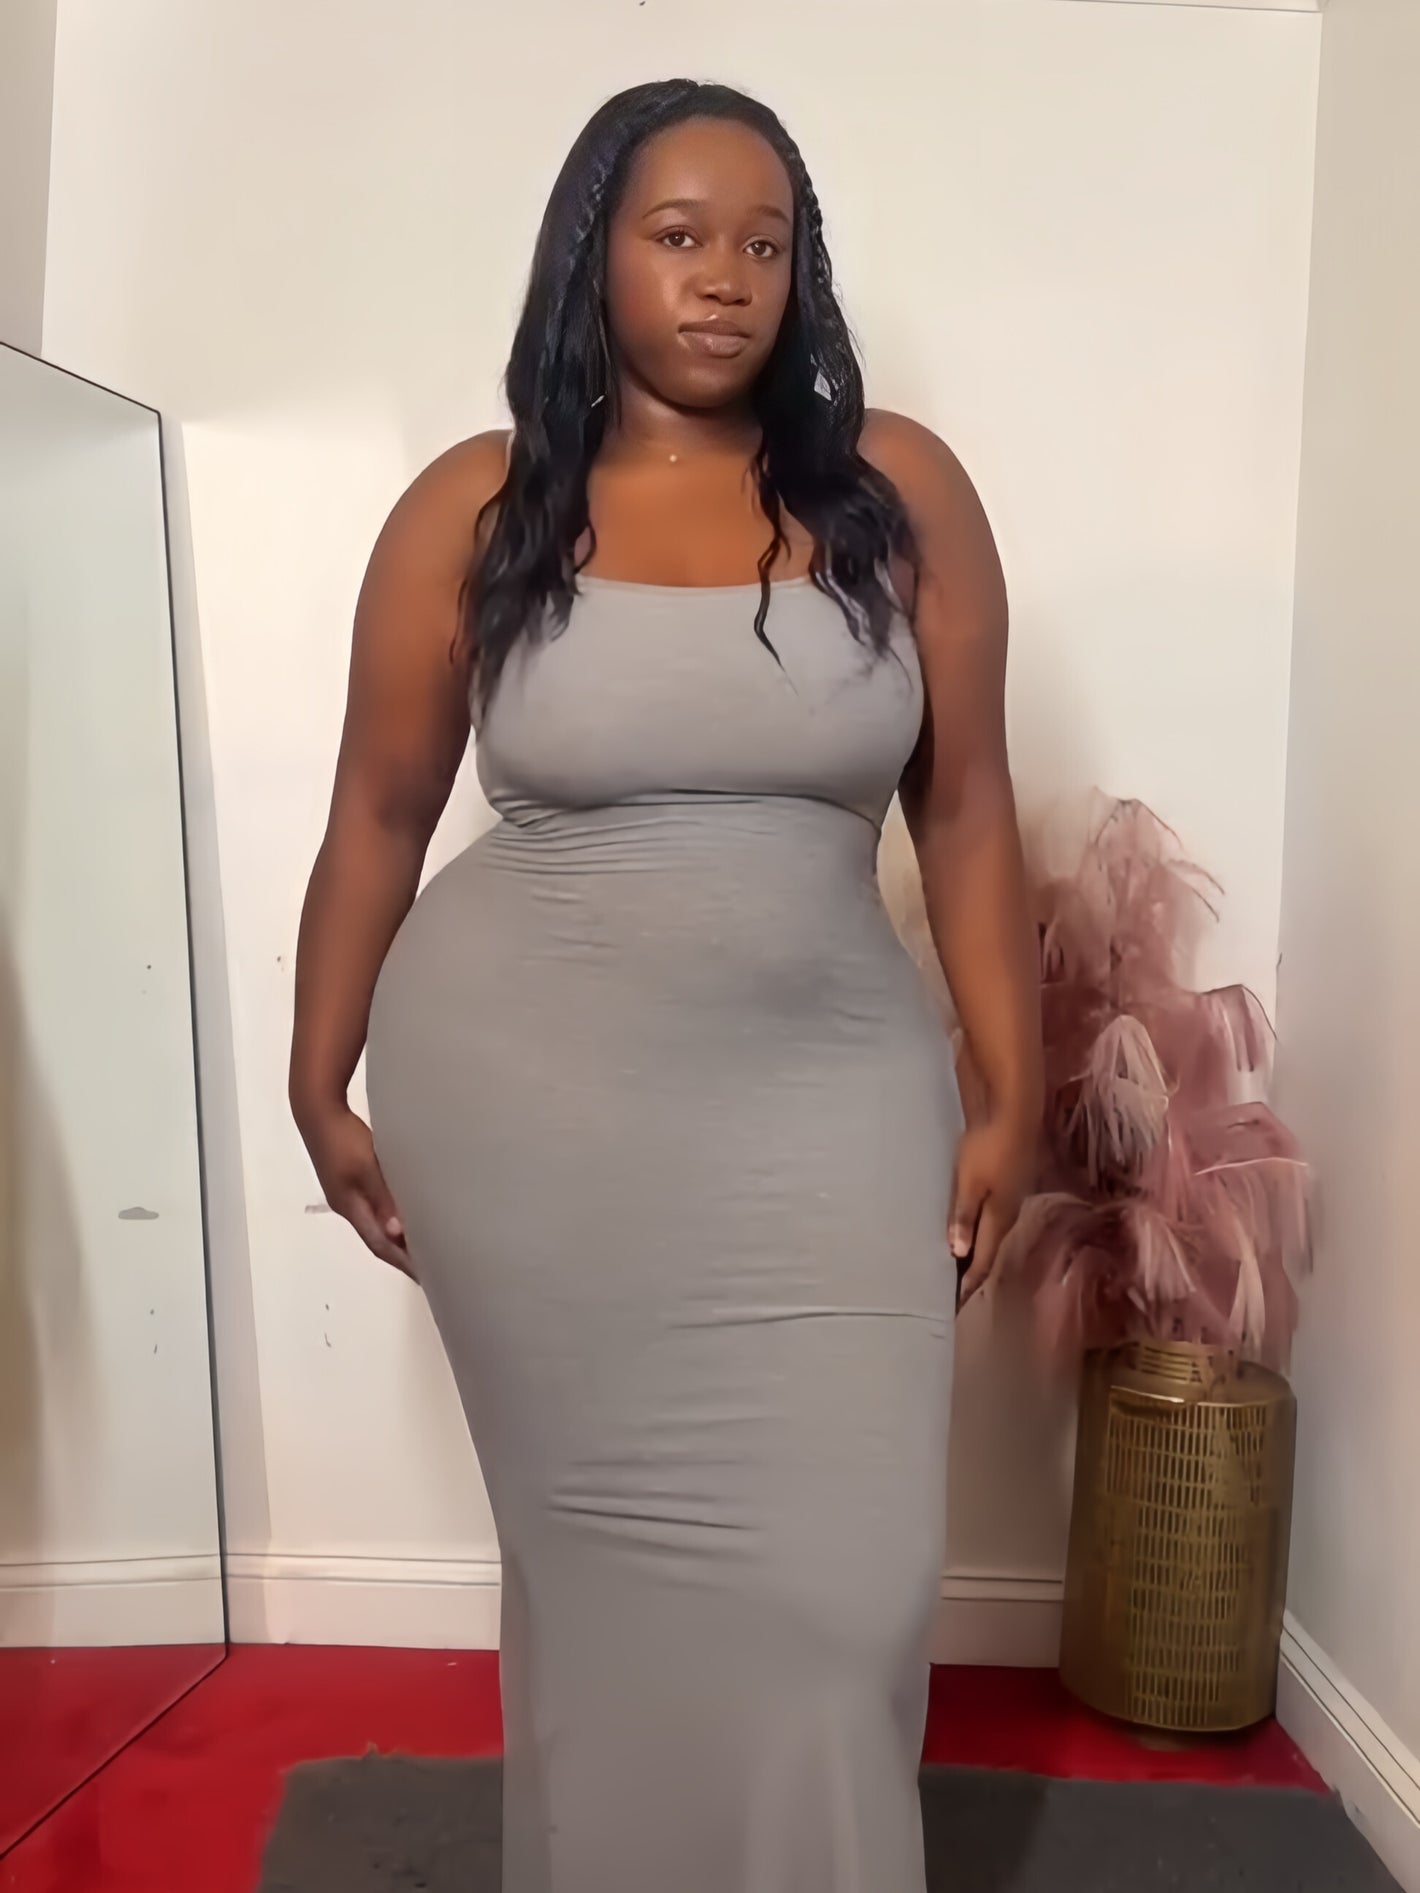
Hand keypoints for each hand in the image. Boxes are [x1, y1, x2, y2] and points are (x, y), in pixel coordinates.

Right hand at [298, 1102, 411, 1276]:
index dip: (402, 1261)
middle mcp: (347, 1205)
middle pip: (377, 1238)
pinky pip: (374, 1207)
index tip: (426, 1275)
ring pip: (375, 1223)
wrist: (317, 1111)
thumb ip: (383, 1197)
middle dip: (400, 1255)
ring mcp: (346, 1193)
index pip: (380, 1244)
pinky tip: (403, 1214)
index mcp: (350, 1207)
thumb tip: (399, 1232)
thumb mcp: (367, 1167)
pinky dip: (390, 1217)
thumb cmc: (344, 1138)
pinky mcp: (348, 1180)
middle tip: (430, 1265)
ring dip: (396, 1237)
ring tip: (421, 1244)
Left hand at [949, 1114, 1033, 1306]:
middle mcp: (1010, 1211)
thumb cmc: (988, 1148)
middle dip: (975, 1270)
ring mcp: (1013, 1195)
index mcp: (1000, 1217)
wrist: (1015, 1112)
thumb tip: (960, 1253)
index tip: (957, 1303)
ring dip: (979, 1248)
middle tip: (959, 1289)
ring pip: (994, 1231)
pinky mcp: (1011, 1180)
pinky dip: (982, 1227)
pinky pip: (995, 1214)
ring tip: (964, 1263)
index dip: (970, 1281)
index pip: (983, 1258)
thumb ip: (964, 1217)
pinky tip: (974, 1225)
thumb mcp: (970, 1183)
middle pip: (990, 1248)